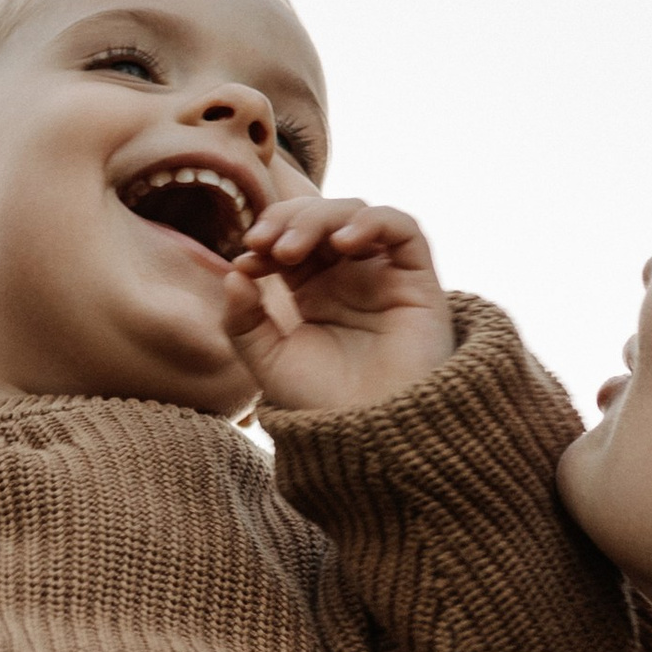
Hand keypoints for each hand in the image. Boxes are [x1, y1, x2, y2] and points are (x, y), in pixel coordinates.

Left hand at [219, 198, 455, 414]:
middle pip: (320, 216)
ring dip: (320, 218)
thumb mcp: (268, 362)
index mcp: (313, 288)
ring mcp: (383, 275)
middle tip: (265, 244)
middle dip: (288, 219)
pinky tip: (344, 241)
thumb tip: (232, 273)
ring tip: (292, 249)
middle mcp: (349, 275)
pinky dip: (373, 221)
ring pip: (356, 213)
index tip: (247, 259)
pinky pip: (403, 228)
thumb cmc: (322, 403)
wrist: (371, 438)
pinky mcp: (418, 281)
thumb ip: (243, 321)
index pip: (289, 236)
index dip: (267, 236)